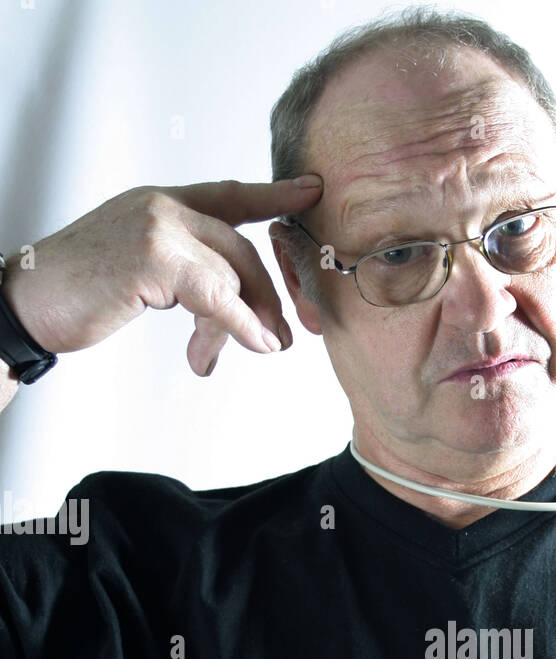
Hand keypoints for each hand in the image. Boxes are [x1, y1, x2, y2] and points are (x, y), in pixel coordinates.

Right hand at [0, 176, 322, 375]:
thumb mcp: (139, 275)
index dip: (272, 195)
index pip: (227, 195)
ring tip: (232, 355)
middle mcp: (161, 206)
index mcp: (158, 203)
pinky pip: (218, 294)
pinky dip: (240, 324)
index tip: (310, 191)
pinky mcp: (153, 258)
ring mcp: (157, 227)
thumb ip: (185, 279)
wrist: (26, 302)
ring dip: (241, 324)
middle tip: (278, 337)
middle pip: (240, 249)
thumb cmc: (77, 293)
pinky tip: (253, 344)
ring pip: (230, 276)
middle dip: (264, 298)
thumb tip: (234, 313)